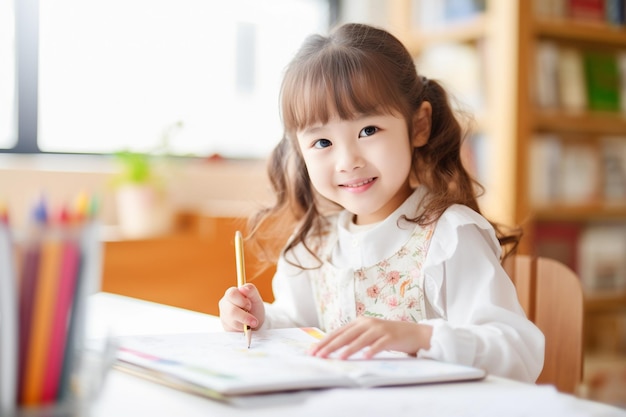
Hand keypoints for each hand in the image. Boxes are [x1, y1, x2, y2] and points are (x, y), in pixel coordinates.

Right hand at [218, 283, 264, 331]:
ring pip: (232, 322)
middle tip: (254, 319)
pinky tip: (245, 327)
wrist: (254, 322)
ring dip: (245, 324)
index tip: (249, 305)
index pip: (231, 294)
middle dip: (245, 316)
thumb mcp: (256, 298)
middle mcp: (225, 304)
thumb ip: (251, 291)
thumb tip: (243, 288)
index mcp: (231, 294)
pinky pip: (232, 330)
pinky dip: (242, 330)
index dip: (242, 301)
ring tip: (251, 323)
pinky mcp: (225, 327)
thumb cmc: (254, 308)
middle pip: (231, 311)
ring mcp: (224, 316)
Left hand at [309, 317, 432, 358]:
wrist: (413, 333)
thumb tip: (333, 347)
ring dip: (349, 349)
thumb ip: (353, 338)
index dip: (324, 341)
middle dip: (330, 346)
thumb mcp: (368, 334)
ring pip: (360, 340)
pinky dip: (372, 350)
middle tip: (319, 355)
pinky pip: (379, 344)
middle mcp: (367, 323)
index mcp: (359, 322)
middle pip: (345, 335)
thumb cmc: (387, 335)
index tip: (312, 350)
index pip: (338, 332)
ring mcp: (379, 329)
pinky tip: (366, 357)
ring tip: (338, 358)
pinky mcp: (390, 337)